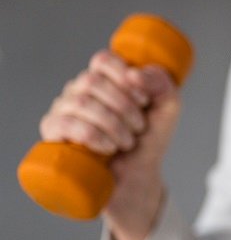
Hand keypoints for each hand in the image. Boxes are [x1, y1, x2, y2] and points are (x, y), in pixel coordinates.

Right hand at [39, 50, 180, 239]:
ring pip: (80, 102)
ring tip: (127, 142)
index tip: (144, 100)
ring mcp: (63, 112)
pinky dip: (93, 135)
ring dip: (113, 124)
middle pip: (92, 81)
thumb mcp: (167, 110)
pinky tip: (108, 147)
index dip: (125, 77)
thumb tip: (135, 73)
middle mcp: (79, 92)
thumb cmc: (147, 142)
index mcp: (105, 80)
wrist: (136, 179)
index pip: (103, 60)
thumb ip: (163, 85)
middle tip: (139, 128)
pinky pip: (63, 124)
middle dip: (124, 107)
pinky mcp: (53, 135)